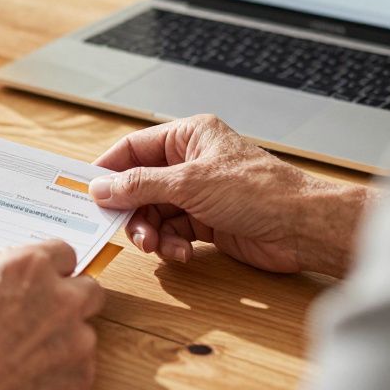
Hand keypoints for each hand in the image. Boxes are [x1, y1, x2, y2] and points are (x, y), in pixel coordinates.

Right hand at [0, 241, 103, 389]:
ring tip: (24, 358)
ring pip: (83, 331)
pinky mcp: (82, 377)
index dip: (52, 269)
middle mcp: (60, 298)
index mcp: (27, 268)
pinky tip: (28, 379)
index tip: (47, 280)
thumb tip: (2, 278)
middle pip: (87, 288)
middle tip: (44, 317)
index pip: (63, 253)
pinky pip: (80, 367)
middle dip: (70, 300)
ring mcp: (77, 339)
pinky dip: (60, 372)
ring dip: (63, 340)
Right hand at [89, 115, 372, 276]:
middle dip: (133, 211)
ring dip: (152, 232)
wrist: (301, 228)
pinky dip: (172, 244)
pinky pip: (174, 231)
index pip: (134, 148)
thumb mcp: (189, 183)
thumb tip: (101, 187)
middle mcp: (191, 162)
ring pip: (155, 212)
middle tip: (127, 231)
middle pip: (141, 186)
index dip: (110, 170)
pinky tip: (183, 253)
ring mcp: (199, 193)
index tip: (88, 191)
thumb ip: (140, 185)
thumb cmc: (258, 191)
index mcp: (188, 136)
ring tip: (158, 247)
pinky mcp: (208, 222)